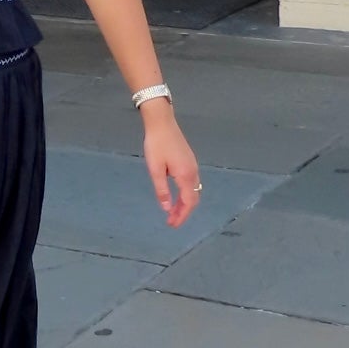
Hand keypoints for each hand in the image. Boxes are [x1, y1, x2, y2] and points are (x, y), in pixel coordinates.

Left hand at [142, 112, 202, 228]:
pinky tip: (177, 195)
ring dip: (185, 203)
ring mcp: (193, 166)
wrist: (162, 122)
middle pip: (193, 198)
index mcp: (186, 176)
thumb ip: (162, 190)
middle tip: (171, 221)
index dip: (182, 216)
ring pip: (193, 191)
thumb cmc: (156, 145)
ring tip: (173, 211)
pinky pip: (192, 183)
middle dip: (184, 212)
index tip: (172, 225)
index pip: (188, 202)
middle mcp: (193, 172)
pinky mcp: (190, 161)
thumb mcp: (155, 169)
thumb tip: (167, 208)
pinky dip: (186, 194)